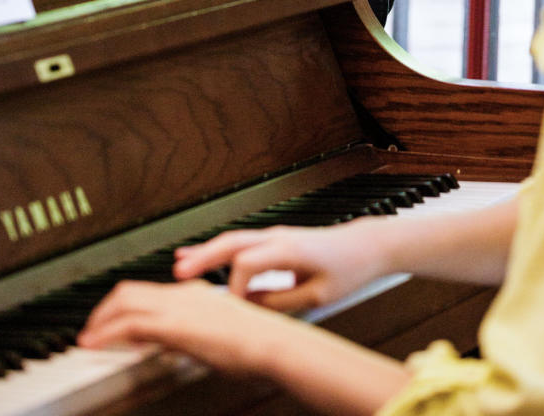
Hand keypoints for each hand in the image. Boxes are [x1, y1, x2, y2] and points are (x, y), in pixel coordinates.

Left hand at [78, 275, 407, 415]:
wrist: (270, 343)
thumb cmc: (255, 344)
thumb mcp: (217, 335)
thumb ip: (193, 335)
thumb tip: (175, 344)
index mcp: (193, 293)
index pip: (148, 291)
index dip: (123, 305)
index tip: (111, 320)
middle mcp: (182, 293)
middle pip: (129, 290)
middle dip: (104, 309)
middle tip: (92, 328)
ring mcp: (177, 306)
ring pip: (124, 301)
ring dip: (100, 320)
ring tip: (87, 338)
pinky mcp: (174, 325)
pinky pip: (129, 325)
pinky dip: (107, 333)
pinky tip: (96, 344)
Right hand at [172, 218, 389, 311]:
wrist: (364, 246)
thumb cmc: (346, 270)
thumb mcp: (318, 296)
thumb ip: (282, 302)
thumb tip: (250, 307)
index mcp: (289, 249)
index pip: (247, 264)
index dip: (235, 287)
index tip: (233, 308)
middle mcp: (278, 236)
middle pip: (232, 243)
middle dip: (204, 257)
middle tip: (179, 271)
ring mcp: (275, 235)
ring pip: (233, 240)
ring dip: (206, 251)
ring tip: (179, 263)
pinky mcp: (274, 240)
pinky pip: (241, 243)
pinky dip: (219, 249)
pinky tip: (201, 254)